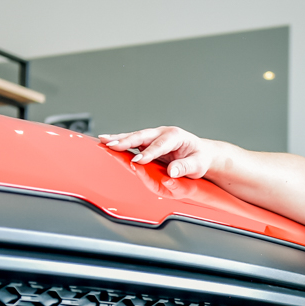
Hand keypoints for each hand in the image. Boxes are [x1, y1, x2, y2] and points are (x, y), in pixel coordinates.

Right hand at [98, 126, 220, 178]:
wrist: (200, 153)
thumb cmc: (199, 158)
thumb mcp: (197, 164)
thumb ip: (185, 167)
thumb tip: (172, 171)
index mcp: (175, 136)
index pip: (159, 145)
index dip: (148, 153)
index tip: (138, 161)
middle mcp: (163, 133)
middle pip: (142, 136)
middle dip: (127, 140)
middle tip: (112, 145)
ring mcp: (154, 137)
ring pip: (135, 137)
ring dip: (119, 139)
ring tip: (104, 140)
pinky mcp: (148, 143)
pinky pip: (133, 142)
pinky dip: (120, 142)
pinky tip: (108, 142)